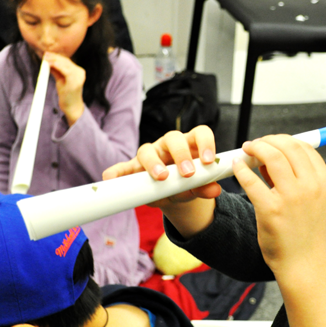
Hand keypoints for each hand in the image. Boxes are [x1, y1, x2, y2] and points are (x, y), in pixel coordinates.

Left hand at [43, 52, 85, 125]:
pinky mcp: (75, 81)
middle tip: (45, 54)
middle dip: (54, 57)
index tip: (47, 54)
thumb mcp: (60, 80)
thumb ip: (56, 71)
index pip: (66, 61)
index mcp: (77, 71)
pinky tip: (51, 63)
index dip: (56, 56)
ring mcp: (78, 77)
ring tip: (46, 58)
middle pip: (66, 61)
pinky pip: (66, 71)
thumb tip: (48, 62)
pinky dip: (58, 66)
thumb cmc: (66, 94)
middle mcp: (80, 72)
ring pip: (65, 64)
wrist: (72, 107)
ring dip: (54, 60)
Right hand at [102, 126, 220, 234]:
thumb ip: (205, 187)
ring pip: (147, 149)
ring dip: (153, 162)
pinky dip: (117, 171)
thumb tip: (215, 190)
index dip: (206, 143)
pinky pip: (124, 167)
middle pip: (173, 138)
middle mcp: (169, 144)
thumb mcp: (197, 187)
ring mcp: (151, 154)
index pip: (200, 133)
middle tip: (187, 173)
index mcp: (190, 144)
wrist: (174, 193)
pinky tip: (110, 177)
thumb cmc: (187, 183)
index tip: (209, 161)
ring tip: (160, 177)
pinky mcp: (134, 167)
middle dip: (181, 155)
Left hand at [232, 135, 325, 275]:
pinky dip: (241, 169)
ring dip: (255, 148)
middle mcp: (310, 187)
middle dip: (268, 140)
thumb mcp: (313, 200)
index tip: (271, 142)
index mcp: (323, 181)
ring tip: (246, 150)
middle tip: (255, 144)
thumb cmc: (305, 232)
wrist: (303, 264)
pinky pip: (251, 180)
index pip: (304, 147)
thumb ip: (295, 177)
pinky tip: (237, 167)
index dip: (284, 139)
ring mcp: (291, 198)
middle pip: (288, 146)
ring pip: (271, 156)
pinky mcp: (271, 210)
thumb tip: (268, 155)